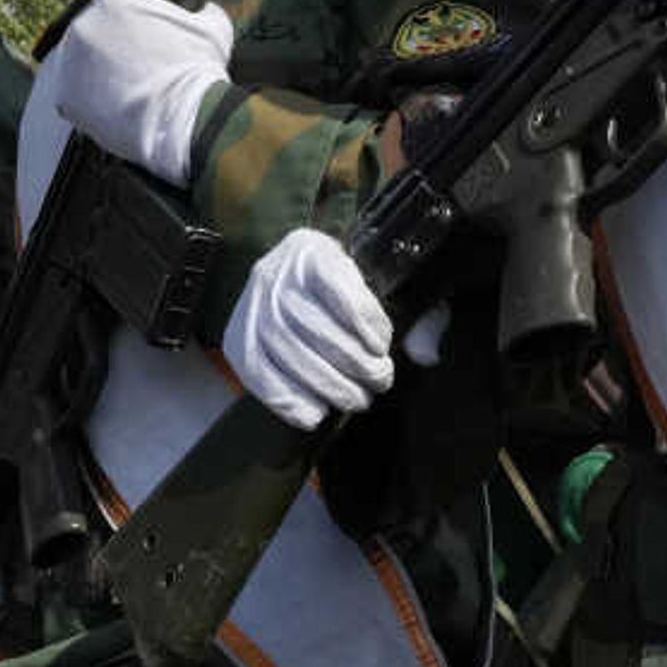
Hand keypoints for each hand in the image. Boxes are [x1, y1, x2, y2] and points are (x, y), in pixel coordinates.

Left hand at [54, 0, 235, 187]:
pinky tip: (113, 111)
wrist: (186, 121)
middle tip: (135, 69)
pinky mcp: (64, 96)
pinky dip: (88, 104)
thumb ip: (199, 11)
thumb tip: (202, 11)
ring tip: (126, 93)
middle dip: (110, 48)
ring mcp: (70, 61)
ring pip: (79, 64)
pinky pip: (71, 96)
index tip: (141, 39)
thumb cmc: (199, 73)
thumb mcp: (213, 26)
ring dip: (96, 75)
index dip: (130, 21)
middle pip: (93, 31)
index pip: (113, 0)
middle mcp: (84, 23)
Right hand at [224, 229, 398, 427]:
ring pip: (292, 356)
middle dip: (356, 365)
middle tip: (379, 381)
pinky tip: (315, 414)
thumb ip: (409, 314)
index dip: (368, 325)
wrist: (282, 280)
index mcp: (312, 252)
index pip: (341, 291)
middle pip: (317, 330)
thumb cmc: (337, 287)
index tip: (382, 347)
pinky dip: (290, 401)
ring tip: (357, 399)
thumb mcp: (373, 284)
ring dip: (330, 388)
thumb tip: (429, 354)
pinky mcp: (237, 340)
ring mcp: (252, 309)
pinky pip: (261, 376)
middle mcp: (275, 275)